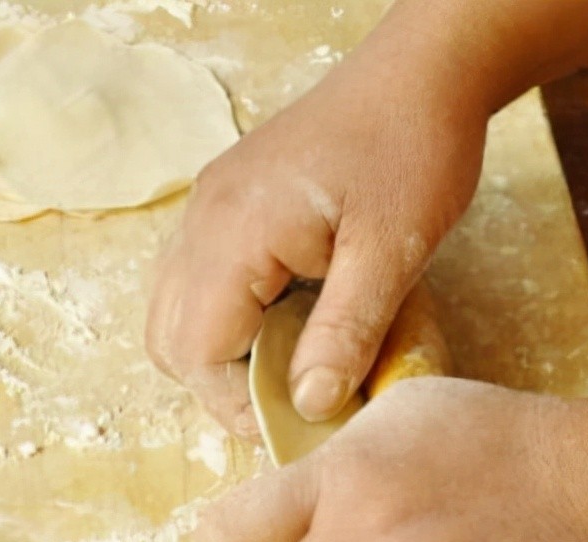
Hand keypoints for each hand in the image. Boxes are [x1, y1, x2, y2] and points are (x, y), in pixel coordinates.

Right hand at [145, 45, 486, 433]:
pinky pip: (195, 278)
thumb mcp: (391, 250)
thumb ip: (346, 333)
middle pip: (169, 337)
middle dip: (218, 384)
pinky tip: (282, 316)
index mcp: (234, 231)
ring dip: (218, 351)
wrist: (418, 72)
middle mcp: (202, 219)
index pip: (196, 350)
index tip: (291, 424)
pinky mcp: (223, 202)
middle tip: (285, 401)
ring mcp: (206, 208)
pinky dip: (224, 315)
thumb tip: (308, 406)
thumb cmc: (411, 149)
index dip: (234, 404)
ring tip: (285, 363)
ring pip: (173, 310)